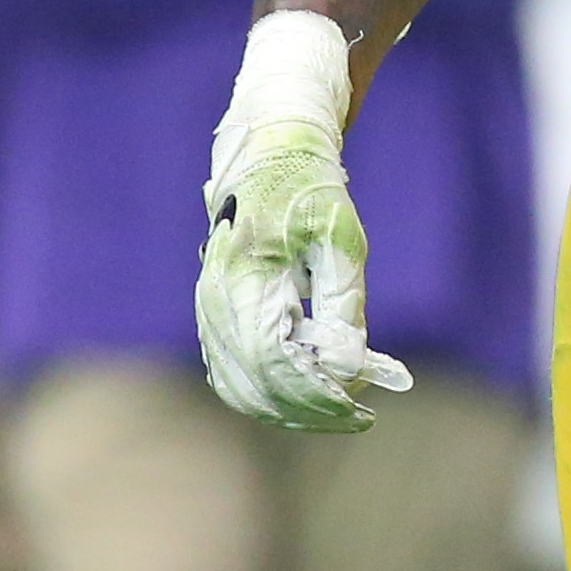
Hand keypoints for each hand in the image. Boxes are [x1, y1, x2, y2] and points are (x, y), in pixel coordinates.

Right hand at [193, 13, 411, 430]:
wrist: (270, 152)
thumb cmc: (313, 191)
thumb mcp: (341, 240)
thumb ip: (341, 307)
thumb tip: (347, 371)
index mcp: (246, 285)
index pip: (278, 370)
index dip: (320, 400)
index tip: (362, 412)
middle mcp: (216, 304)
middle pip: (255, 387)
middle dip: (307, 412)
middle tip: (358, 418)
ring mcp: (207, 310)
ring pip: (238, 384)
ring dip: (287, 407)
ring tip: (340, 409)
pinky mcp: (212, 312)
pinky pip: (230, 369)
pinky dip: (265, 391)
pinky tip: (307, 391)